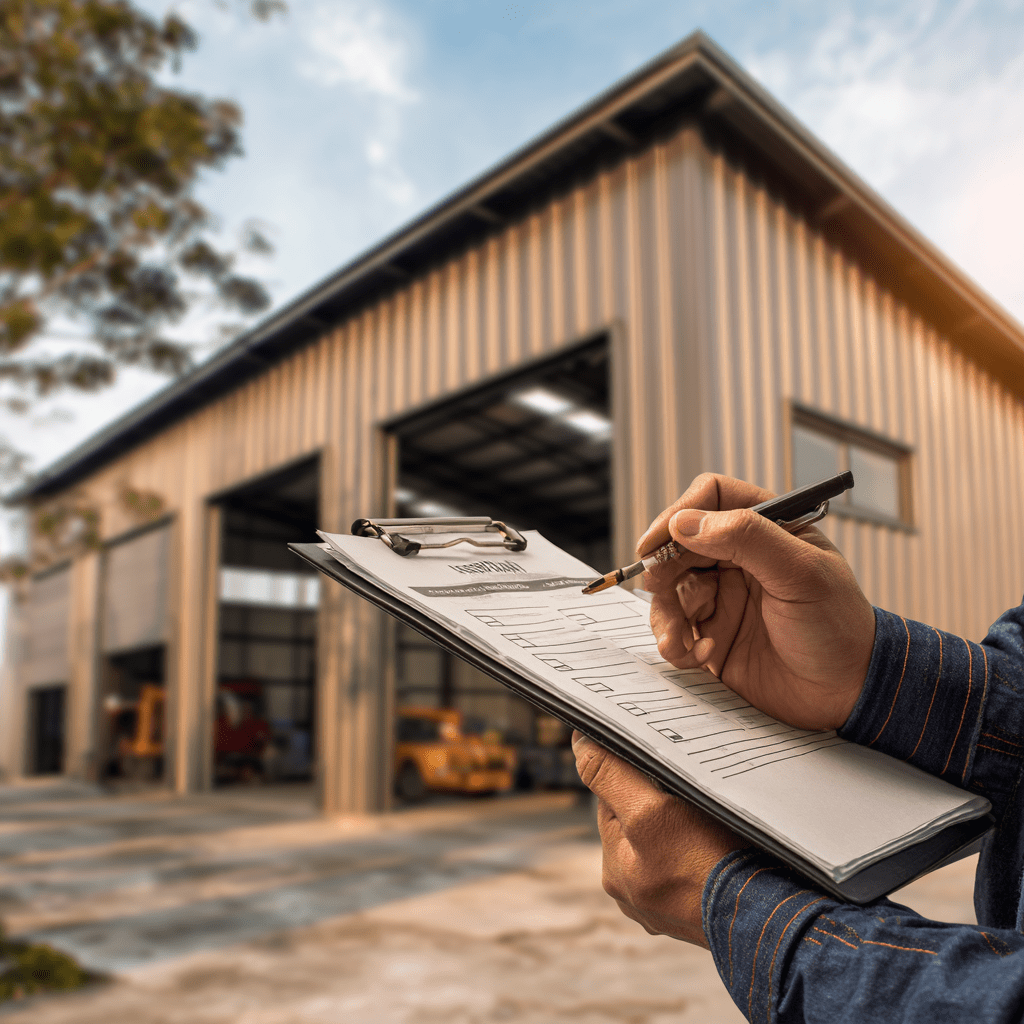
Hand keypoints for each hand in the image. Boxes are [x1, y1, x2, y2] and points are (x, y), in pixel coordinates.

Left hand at [573, 731, 740, 947]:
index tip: (663, 769)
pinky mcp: (703, 913)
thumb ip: (611, 777)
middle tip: (694, 796)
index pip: (612, 801)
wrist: (769, 922)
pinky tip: (726, 847)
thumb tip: (579, 743)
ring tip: (714, 823)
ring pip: (669, 845)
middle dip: (661, 804)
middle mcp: (636, 894)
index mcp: (614, 871)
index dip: (634, 777)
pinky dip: (708, 853)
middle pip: (639, 823)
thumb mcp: (650, 811)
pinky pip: (697, 868)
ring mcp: (670, 908)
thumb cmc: (708, 865)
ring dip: (688, 827)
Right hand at [638, 473, 875, 730]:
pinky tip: (706, 655)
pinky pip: (674, 630)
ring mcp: (722, 597)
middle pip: (677, 545)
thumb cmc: (838, 627)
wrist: (847, 694)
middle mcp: (738, 558)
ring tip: (683, 639)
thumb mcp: (799, 573)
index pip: (709, 499)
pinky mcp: (711, 635)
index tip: (657, 542)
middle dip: (663, 569)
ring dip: (666, 614)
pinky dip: (676, 644)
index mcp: (766, 529)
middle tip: (660, 589)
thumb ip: (746, 538)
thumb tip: (685, 523)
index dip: (678, 514)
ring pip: (668, 590)